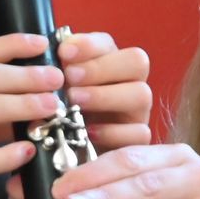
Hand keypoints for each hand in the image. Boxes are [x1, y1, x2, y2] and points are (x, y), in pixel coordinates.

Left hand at [57, 32, 151, 151]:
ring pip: (142, 94)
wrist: (68, 154)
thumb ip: (59, 68)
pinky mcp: (138, 140)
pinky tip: (89, 132)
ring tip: (75, 101)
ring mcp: (139, 112)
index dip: (88, 45)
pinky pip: (139, 133)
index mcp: (110, 64)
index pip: (109, 44)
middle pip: (137, 62)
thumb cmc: (63, 115)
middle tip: (70, 76)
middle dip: (101, 67)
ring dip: (105, 95)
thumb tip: (57, 50)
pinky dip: (114, 131)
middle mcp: (131, 83)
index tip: (63, 52)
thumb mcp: (57, 89)